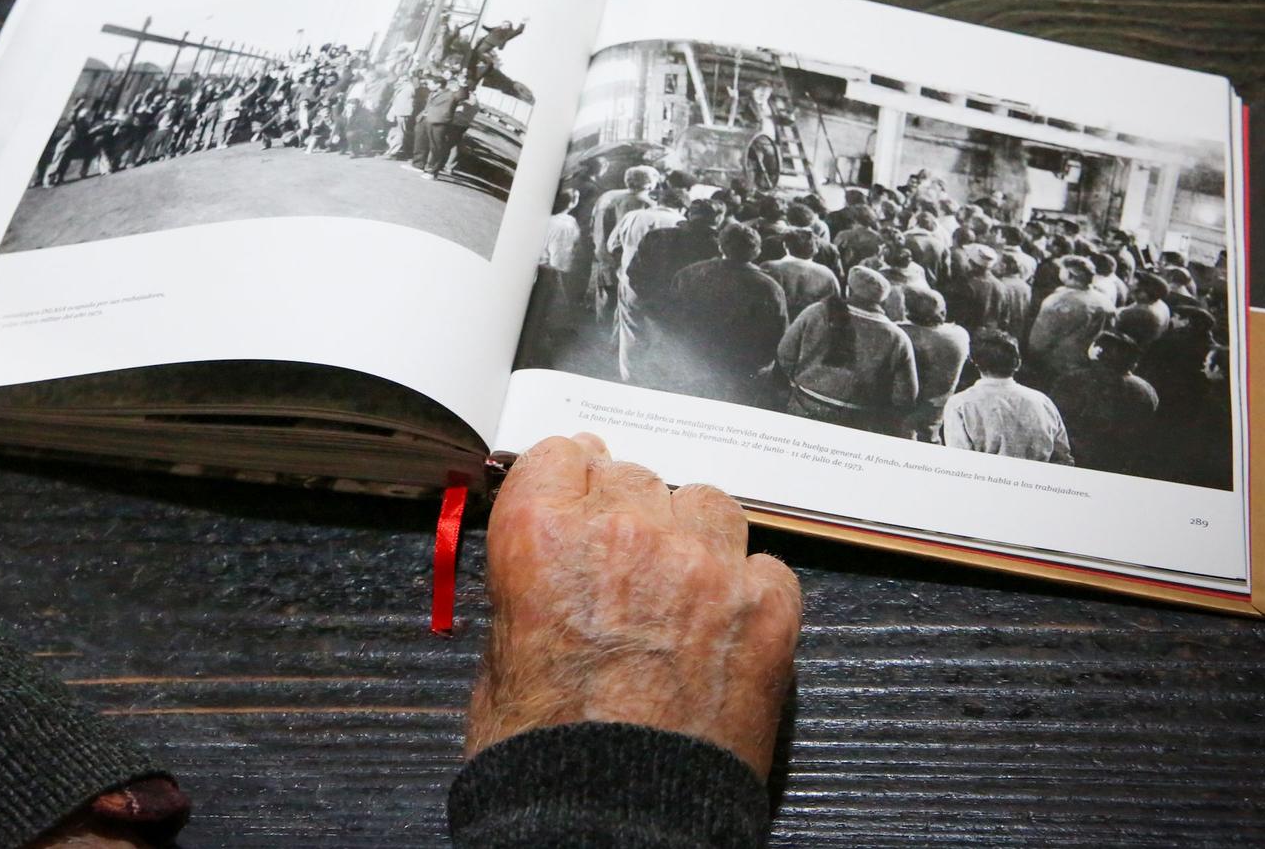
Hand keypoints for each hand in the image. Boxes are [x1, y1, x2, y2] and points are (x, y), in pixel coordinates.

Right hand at [465, 433, 800, 778]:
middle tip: (622, 559)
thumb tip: (554, 552)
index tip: (576, 489)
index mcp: (543, 534)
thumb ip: (532, 577)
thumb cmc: (546, 754)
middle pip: (634, 474)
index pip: (562, 453)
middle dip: (626, 510)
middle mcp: (626, 532)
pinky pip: (764, 562)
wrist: (614, 823)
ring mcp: (703, 566)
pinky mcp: (765, 608)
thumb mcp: (499, 648)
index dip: (569, 478)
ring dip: (690, 531)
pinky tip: (726, 621)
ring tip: (680, 582)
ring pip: (705, 502)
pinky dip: (747, 585)